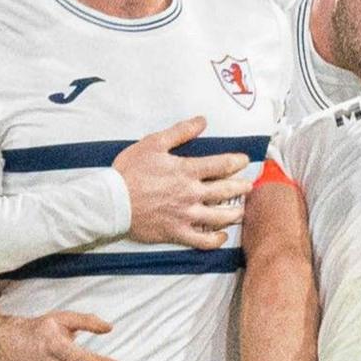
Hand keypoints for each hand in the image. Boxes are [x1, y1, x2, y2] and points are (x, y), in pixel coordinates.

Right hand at [114, 115, 252, 249]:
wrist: (112, 201)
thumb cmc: (130, 170)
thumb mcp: (153, 143)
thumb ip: (180, 131)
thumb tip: (202, 120)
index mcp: (186, 170)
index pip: (221, 165)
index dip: (237, 162)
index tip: (244, 160)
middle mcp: (191, 194)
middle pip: (226, 190)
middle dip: (241, 187)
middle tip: (249, 185)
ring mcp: (186, 215)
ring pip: (219, 216)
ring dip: (234, 213)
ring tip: (240, 211)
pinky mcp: (177, 232)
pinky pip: (202, 240)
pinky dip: (215, 240)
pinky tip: (222, 236)